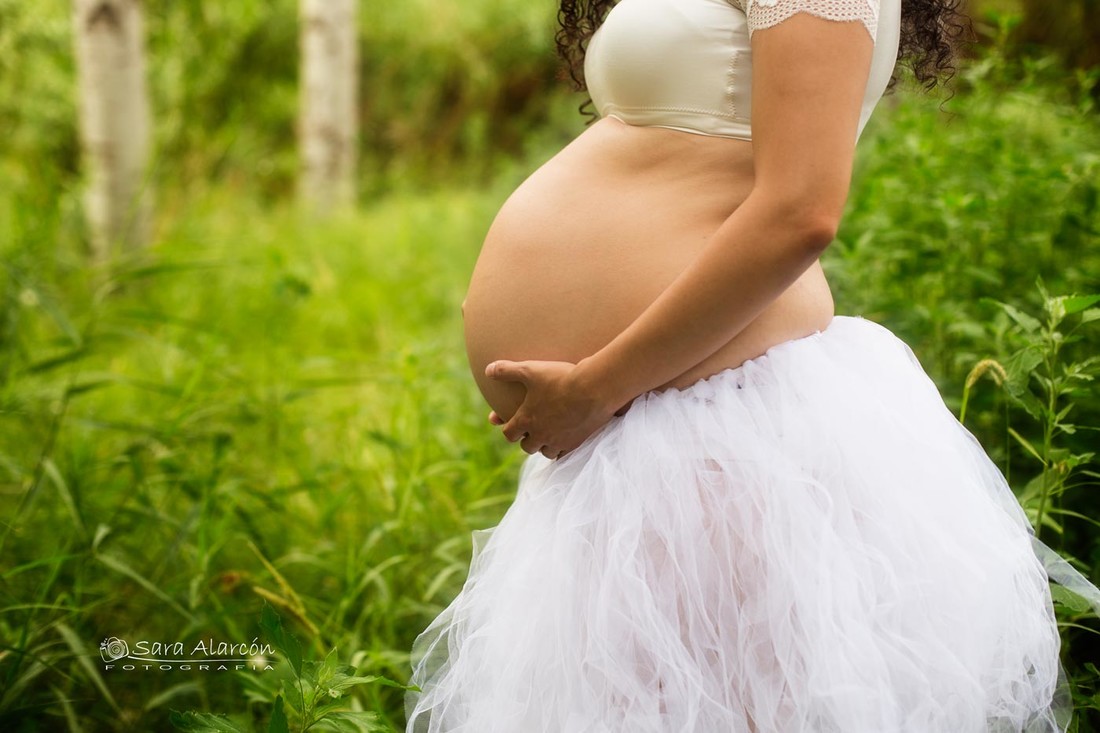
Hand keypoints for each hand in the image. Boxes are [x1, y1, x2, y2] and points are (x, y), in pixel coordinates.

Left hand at [485, 359, 631, 458]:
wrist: (594, 388)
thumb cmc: (560, 378)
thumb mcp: (530, 370)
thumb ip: (507, 370)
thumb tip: (487, 370)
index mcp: (527, 420)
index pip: (510, 434)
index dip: (508, 429)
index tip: (510, 425)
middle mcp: (541, 435)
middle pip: (528, 447)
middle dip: (527, 440)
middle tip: (531, 432)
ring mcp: (559, 441)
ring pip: (547, 453)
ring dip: (545, 446)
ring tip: (549, 437)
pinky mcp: (577, 443)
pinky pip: (566, 454)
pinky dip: (563, 449)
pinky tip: (566, 440)